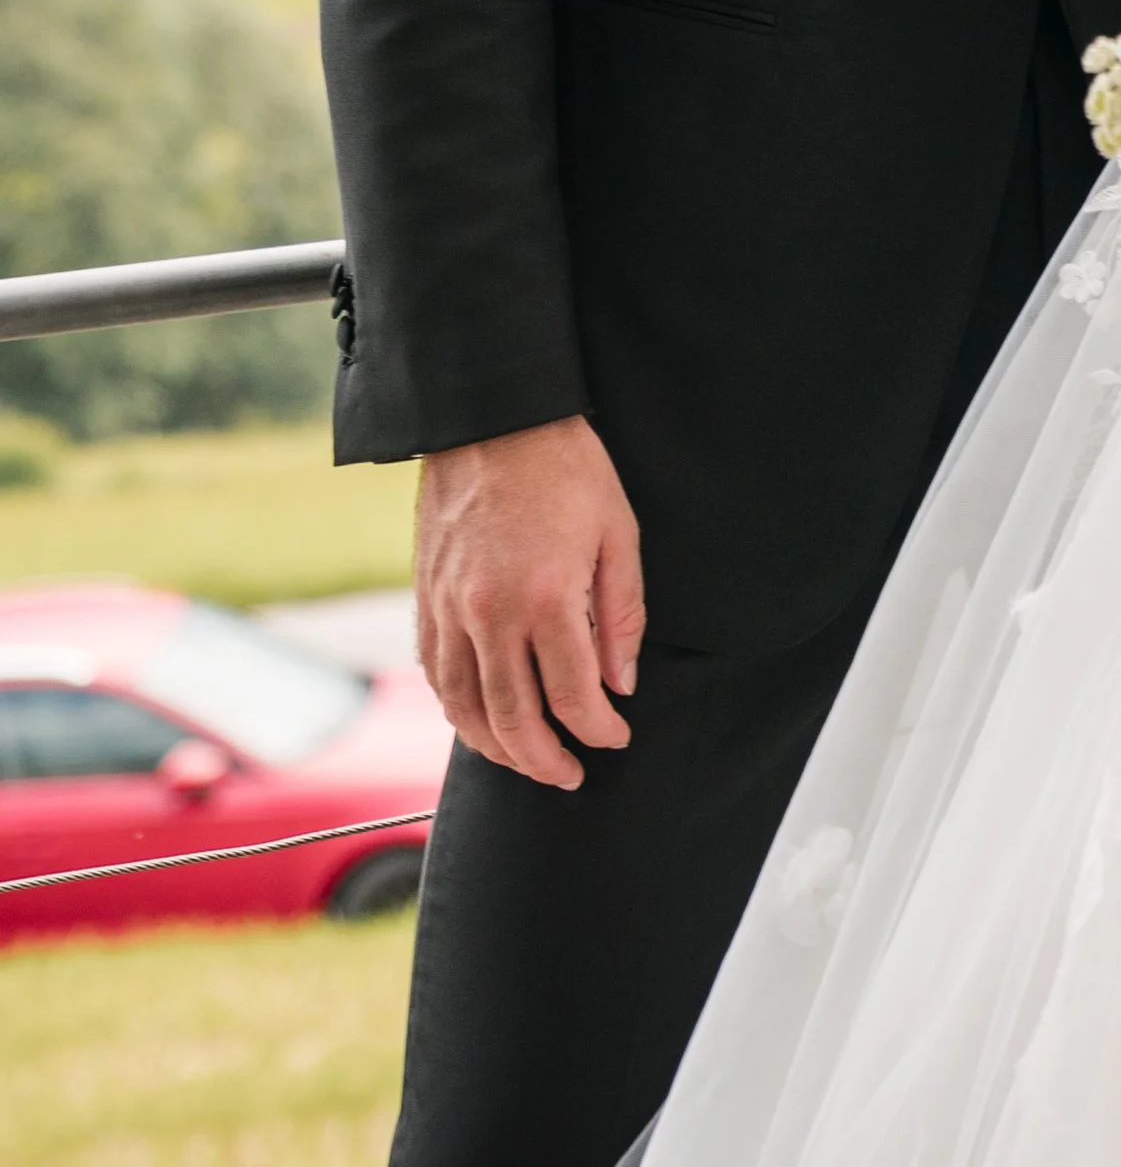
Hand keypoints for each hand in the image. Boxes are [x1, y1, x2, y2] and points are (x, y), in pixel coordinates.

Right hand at [415, 415, 644, 788]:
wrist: (490, 417)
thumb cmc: (565, 466)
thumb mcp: (618, 530)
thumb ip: (622, 613)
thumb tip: (621, 683)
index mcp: (545, 596)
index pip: (573, 695)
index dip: (598, 729)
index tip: (617, 738)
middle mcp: (489, 613)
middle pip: (514, 720)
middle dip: (547, 760)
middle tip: (573, 775)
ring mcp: (449, 610)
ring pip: (466, 711)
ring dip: (499, 750)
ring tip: (530, 762)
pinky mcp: (426, 600)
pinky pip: (437, 679)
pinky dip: (460, 714)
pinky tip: (483, 724)